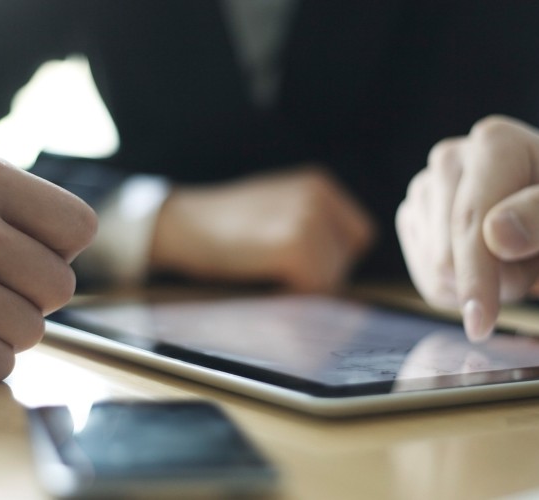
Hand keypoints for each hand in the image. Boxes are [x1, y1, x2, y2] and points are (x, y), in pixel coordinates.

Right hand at [150, 165, 375, 290]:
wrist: (180, 224)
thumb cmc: (222, 225)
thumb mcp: (277, 208)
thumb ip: (313, 225)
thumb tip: (342, 269)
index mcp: (319, 184)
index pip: (358, 236)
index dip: (332, 259)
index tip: (296, 263)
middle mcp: (319, 196)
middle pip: (348, 260)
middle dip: (319, 274)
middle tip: (275, 269)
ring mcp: (308, 219)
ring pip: (332, 278)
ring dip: (304, 286)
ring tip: (267, 271)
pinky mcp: (294, 245)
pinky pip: (314, 288)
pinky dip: (291, 294)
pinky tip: (264, 278)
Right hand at [396, 115, 538, 341]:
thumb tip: (495, 233)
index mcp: (493, 143)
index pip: (470, 223)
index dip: (476, 278)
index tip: (481, 323)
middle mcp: (450, 158)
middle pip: (446, 253)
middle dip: (491, 281)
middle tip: (533, 263)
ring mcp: (425, 188)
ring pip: (434, 269)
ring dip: (479, 283)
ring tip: (514, 257)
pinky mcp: (414, 218)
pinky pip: (425, 277)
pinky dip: (460, 289)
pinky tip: (486, 266)